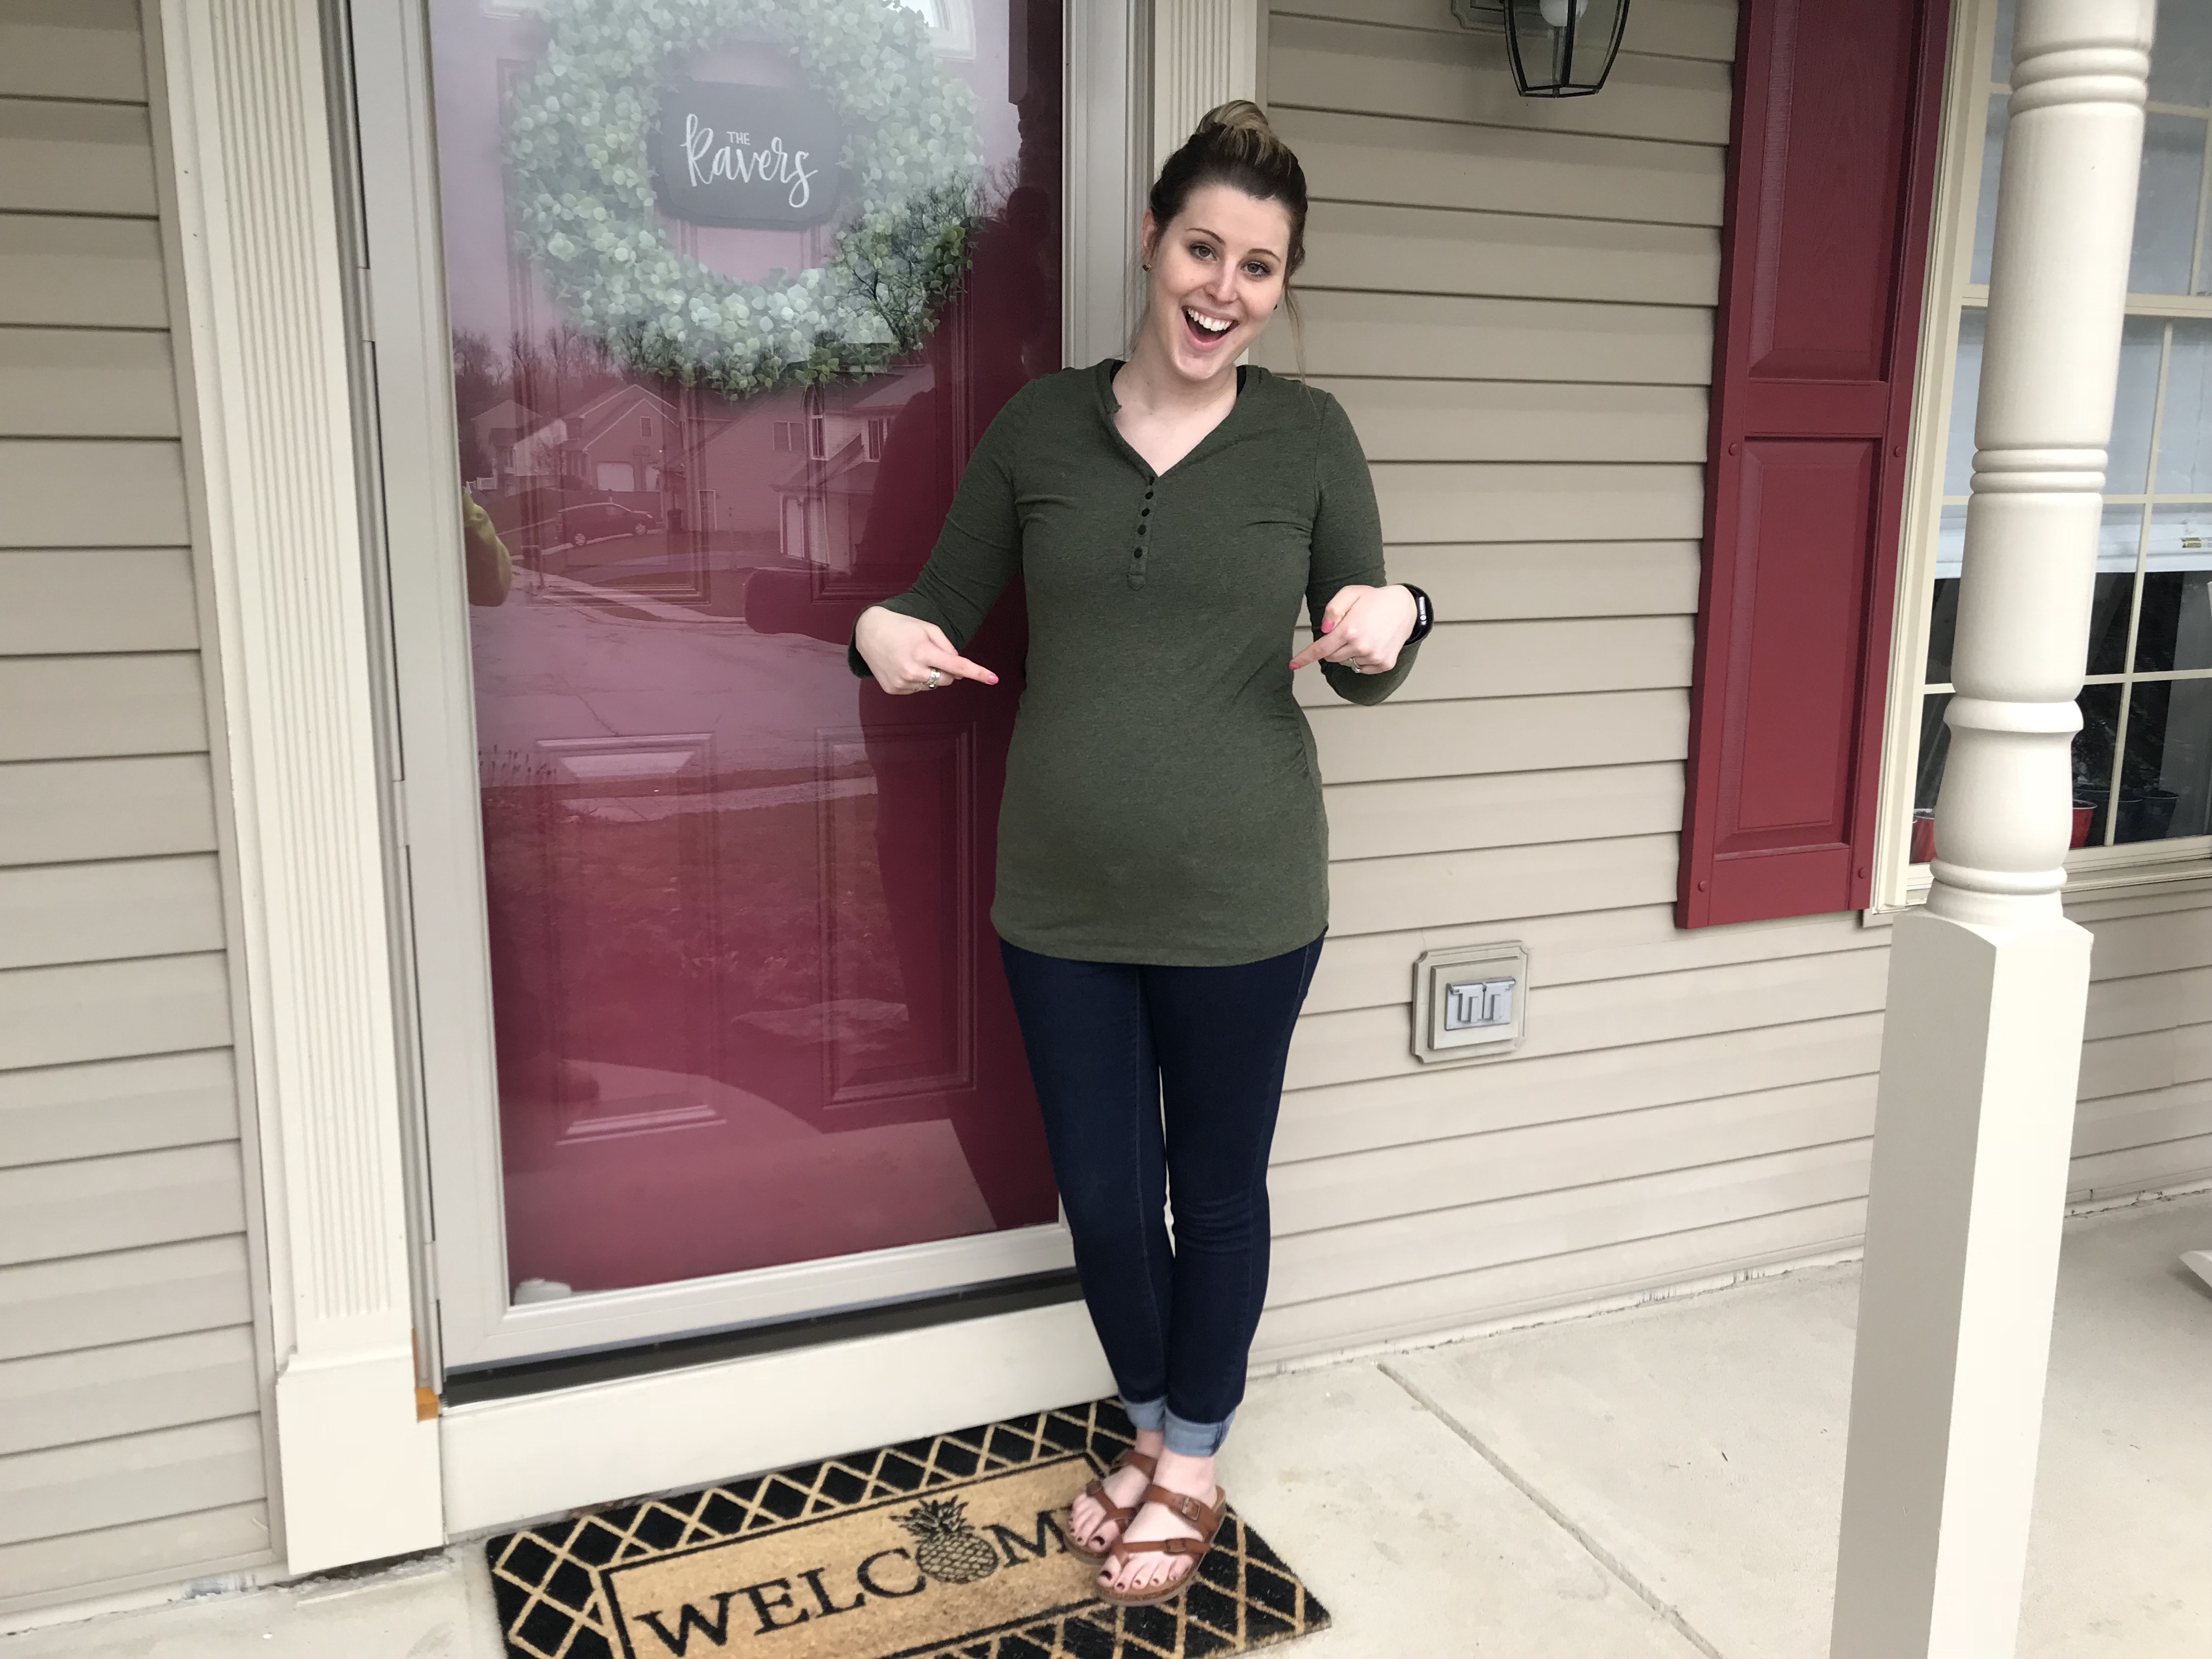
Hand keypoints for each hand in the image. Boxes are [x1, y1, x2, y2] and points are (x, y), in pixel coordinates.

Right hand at [854, 604, 998, 694]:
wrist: (868, 631)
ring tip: (911, 658)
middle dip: (946, 669)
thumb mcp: (929, 628)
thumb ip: (948, 647)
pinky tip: (903, 665)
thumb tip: (960, 669)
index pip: (957, 666)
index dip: (977, 673)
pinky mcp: (894, 690)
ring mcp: (902, 683)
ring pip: (932, 685)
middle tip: (930, 654)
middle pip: (947, 680)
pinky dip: (915, 679)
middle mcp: (913, 670)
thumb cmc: (901, 626)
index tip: (993, 679)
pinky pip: (917, 689)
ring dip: (929, 674)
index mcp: (923, 652)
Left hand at [1289, 584, 1417, 675]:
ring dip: (1348, 652)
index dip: (1304, 657)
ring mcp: (1374, 657)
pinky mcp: (1384, 664)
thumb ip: (1332, 610)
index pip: (1320, 649)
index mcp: (1350, 629)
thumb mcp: (1350, 594)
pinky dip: (1362, 659)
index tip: (1293, 664)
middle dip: (1331, 648)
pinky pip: (1362, 668)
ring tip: (1363, 634)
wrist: (1405, 607)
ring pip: (1347, 663)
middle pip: (1331, 658)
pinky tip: (1372, 643)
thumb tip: (1323, 630)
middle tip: (1345, 631)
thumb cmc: (1375, 599)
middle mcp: (1361, 646)